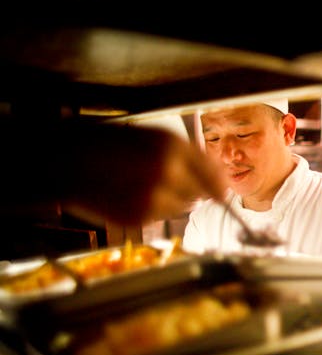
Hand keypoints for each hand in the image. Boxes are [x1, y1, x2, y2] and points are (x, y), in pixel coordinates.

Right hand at [62, 123, 226, 225]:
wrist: (65, 161)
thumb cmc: (110, 144)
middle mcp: (167, 172)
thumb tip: (223, 182)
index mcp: (172, 146)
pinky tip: (132, 194)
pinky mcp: (140, 216)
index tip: (221, 188)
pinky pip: (162, 217)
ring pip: (184, 207)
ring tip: (145, 184)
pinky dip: (154, 209)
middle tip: (167, 179)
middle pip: (202, 193)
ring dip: (174, 199)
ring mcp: (153, 197)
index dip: (219, 183)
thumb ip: (190, 157)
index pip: (214, 174)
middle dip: (193, 189)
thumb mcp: (152, 137)